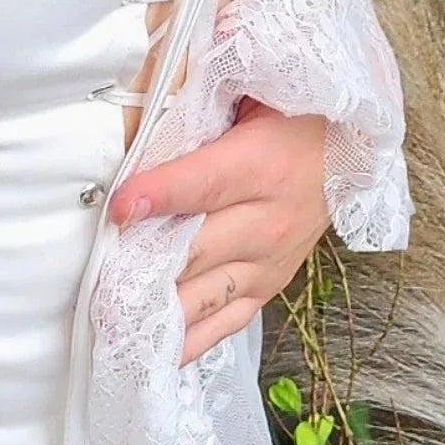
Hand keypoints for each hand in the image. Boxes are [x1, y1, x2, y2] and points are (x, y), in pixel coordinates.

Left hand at [111, 99, 330, 360]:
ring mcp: (269, 261)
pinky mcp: (269, 286)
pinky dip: (188, 340)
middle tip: (94, 282)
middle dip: (142, 266)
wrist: (349, 150)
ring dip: (156, 310)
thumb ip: (199, 98)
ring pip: (204, 294)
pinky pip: (225, 323)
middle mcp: (269, 221)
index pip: (203, 183)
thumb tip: (143, 92)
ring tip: (111, 324)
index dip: (159, 195)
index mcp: (263, 165)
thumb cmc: (289, 116)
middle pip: (196, 250)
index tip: (118, 207)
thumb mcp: (251, 93)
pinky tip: (153, 352)